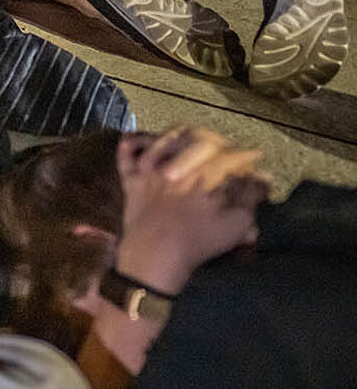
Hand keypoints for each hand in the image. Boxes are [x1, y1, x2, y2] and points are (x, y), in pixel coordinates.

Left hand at [112, 128, 266, 294]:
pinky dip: (129, 145)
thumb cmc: (200, 240)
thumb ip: (250, 197)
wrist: (156, 253)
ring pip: (160, 140)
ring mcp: (149, 170)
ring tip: (185, 136)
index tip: (255, 156)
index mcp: (204, 172)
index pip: (228, 155)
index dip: (245, 156)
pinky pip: (125, 156)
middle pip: (195, 140)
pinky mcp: (130, 181)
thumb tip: (262, 179)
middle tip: (222, 145)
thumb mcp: (236, 223)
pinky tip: (131, 138)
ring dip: (175, 136)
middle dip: (213, 141)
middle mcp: (176, 163)